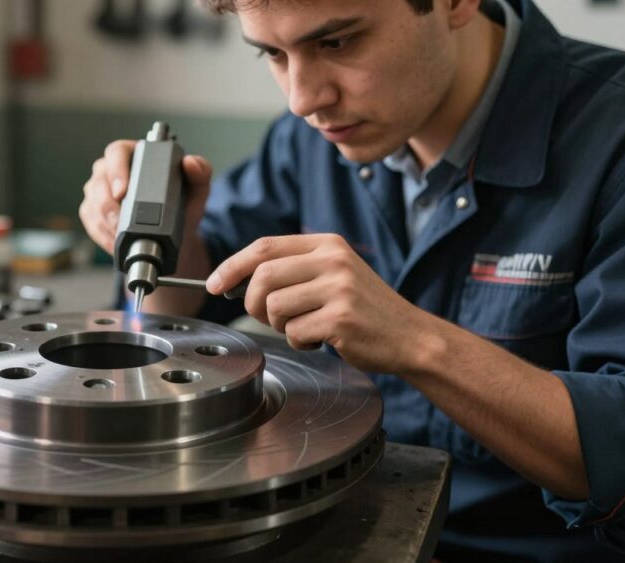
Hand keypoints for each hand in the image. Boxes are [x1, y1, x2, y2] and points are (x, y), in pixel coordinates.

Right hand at [79, 139, 212, 253]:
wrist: (173, 235)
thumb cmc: (182, 205)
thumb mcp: (197, 189)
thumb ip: (200, 172)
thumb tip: (191, 163)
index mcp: (134, 155)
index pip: (116, 153)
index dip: (116, 171)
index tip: (122, 191)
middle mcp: (111, 170)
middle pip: (99, 182)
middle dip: (108, 206)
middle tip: (122, 223)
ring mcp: (99, 191)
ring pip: (92, 205)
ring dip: (106, 224)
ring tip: (122, 237)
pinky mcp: (93, 212)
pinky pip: (91, 223)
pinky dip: (103, 235)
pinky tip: (116, 242)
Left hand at [206, 234, 436, 373]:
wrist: (410, 336)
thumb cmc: (364, 309)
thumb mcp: (333, 273)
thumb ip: (293, 270)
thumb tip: (236, 282)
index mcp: (327, 244)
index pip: (264, 247)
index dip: (232, 266)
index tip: (213, 285)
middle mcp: (333, 260)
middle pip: (263, 276)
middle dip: (252, 303)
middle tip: (268, 317)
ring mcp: (338, 288)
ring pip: (275, 307)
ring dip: (280, 326)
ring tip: (305, 327)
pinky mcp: (341, 318)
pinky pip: (295, 332)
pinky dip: (300, 342)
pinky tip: (322, 339)